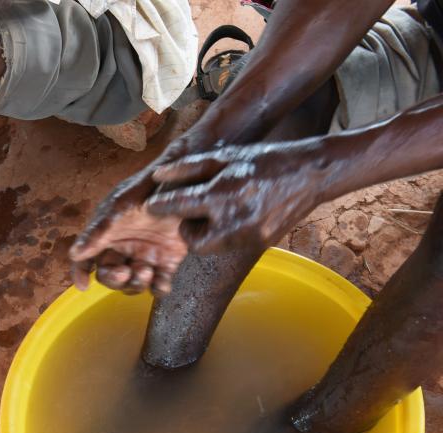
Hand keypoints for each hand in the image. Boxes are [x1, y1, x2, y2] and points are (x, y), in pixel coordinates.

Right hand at [69, 165, 186, 295]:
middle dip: (115, 279)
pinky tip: (162, 283)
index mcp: (108, 233)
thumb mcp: (120, 207)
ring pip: (133, 282)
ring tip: (147, 270)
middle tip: (125, 272)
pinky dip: (159, 288)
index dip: (81, 272)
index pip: (88, 257)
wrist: (187, 180)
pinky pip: (159, 283)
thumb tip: (75, 254)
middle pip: (111, 275)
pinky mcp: (168, 260)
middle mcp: (124, 247)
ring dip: (136, 283)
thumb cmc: (149, 188)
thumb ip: (98, 232)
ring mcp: (146, 255)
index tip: (83, 286)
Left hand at [146, 141, 326, 253]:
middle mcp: (236, 220)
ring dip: (205, 234)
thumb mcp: (224, 157)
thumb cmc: (263, 160)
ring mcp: (250, 236)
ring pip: (212, 247)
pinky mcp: (261, 244)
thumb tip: (157, 176)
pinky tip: (232, 216)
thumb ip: (188, 168)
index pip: (180, 206)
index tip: (151, 206)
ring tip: (213, 213)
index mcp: (224, 194)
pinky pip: (230, 246)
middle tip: (190, 214)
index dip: (161, 206)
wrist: (309, 174)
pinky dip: (224, 235)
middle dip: (187, 230)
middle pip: (193, 241)